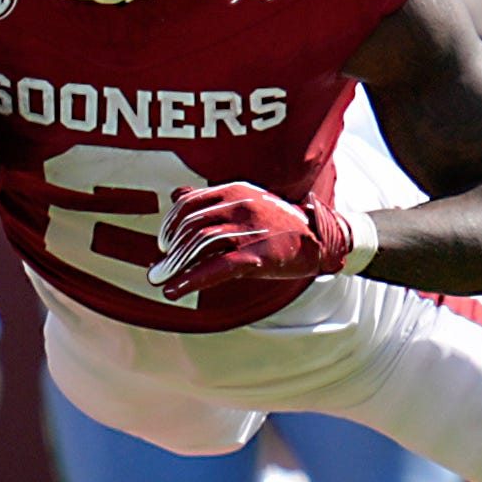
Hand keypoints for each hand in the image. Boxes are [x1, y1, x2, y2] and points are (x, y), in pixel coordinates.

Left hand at [146, 182, 372, 299]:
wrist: (321, 238)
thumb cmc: (280, 223)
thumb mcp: (247, 201)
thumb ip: (211, 199)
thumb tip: (176, 194)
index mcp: (235, 191)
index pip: (189, 203)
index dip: (170, 224)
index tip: (163, 242)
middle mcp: (240, 206)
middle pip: (191, 226)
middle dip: (169, 249)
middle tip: (160, 266)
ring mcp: (250, 231)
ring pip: (199, 245)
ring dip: (174, 265)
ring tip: (161, 279)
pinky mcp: (258, 256)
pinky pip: (217, 268)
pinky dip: (191, 279)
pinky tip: (174, 290)